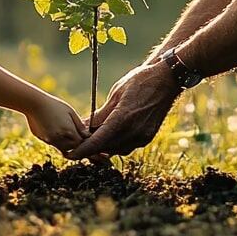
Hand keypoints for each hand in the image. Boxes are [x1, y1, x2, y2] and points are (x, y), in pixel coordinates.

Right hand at [24, 94, 89, 154]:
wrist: (34, 104)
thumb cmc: (54, 105)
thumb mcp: (70, 112)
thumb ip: (79, 125)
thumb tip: (87, 135)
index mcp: (68, 131)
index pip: (79, 143)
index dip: (82, 139)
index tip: (82, 134)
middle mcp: (59, 139)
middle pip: (71, 148)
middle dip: (74, 143)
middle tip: (73, 132)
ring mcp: (49, 140)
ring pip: (61, 147)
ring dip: (64, 142)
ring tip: (63, 129)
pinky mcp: (42, 139)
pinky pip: (52, 143)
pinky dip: (55, 139)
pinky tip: (53, 127)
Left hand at [67, 60, 181, 158]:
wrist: (166, 80)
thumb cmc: (139, 82)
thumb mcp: (115, 94)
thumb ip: (100, 114)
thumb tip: (84, 128)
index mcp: (123, 119)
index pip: (98, 142)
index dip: (82, 150)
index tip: (70, 154)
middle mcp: (134, 132)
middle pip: (105, 148)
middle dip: (91, 147)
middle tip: (79, 141)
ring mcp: (142, 137)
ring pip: (116, 149)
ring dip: (104, 146)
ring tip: (95, 135)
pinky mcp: (148, 137)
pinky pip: (127, 146)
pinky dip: (117, 143)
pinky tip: (112, 133)